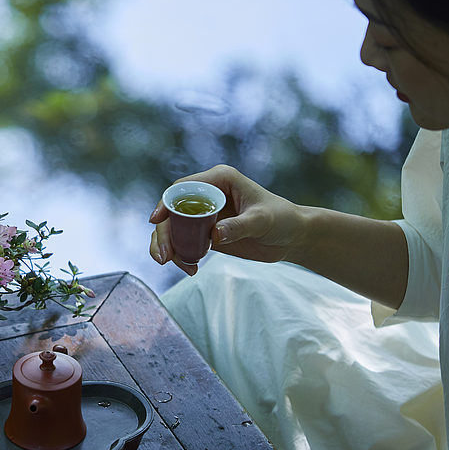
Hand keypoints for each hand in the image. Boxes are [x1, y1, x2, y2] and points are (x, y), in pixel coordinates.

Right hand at [149, 165, 306, 273]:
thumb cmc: (282, 219)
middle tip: (164, 256)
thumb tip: (213, 235)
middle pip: (172, 211)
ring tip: (172, 264)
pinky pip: (182, 242)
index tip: (157, 220)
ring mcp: (204, 214)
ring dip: (167, 246)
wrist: (291, 236)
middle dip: (163, 233)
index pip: (183, 188)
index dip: (166, 203)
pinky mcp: (205, 233)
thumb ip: (239, 227)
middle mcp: (207, 194)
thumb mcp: (262, 221)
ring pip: (172, 228)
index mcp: (220, 180)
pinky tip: (190, 268)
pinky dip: (180, 255)